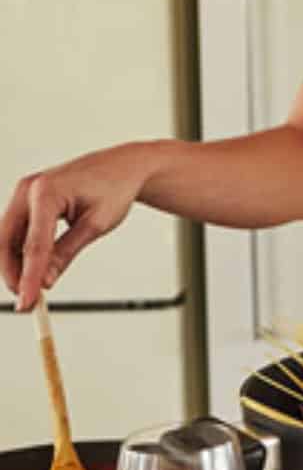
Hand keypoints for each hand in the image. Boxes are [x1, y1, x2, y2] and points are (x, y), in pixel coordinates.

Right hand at [2, 145, 146, 310]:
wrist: (124, 166)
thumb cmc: (115, 189)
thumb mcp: (96, 225)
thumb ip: (67, 253)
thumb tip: (46, 281)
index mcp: (46, 192)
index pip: (33, 245)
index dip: (28, 278)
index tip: (28, 302)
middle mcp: (29, 188)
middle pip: (6, 241)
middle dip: (13, 273)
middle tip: (26, 300)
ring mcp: (25, 191)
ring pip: (8, 237)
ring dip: (15, 263)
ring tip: (32, 287)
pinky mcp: (27, 198)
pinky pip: (17, 229)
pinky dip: (21, 250)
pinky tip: (33, 268)